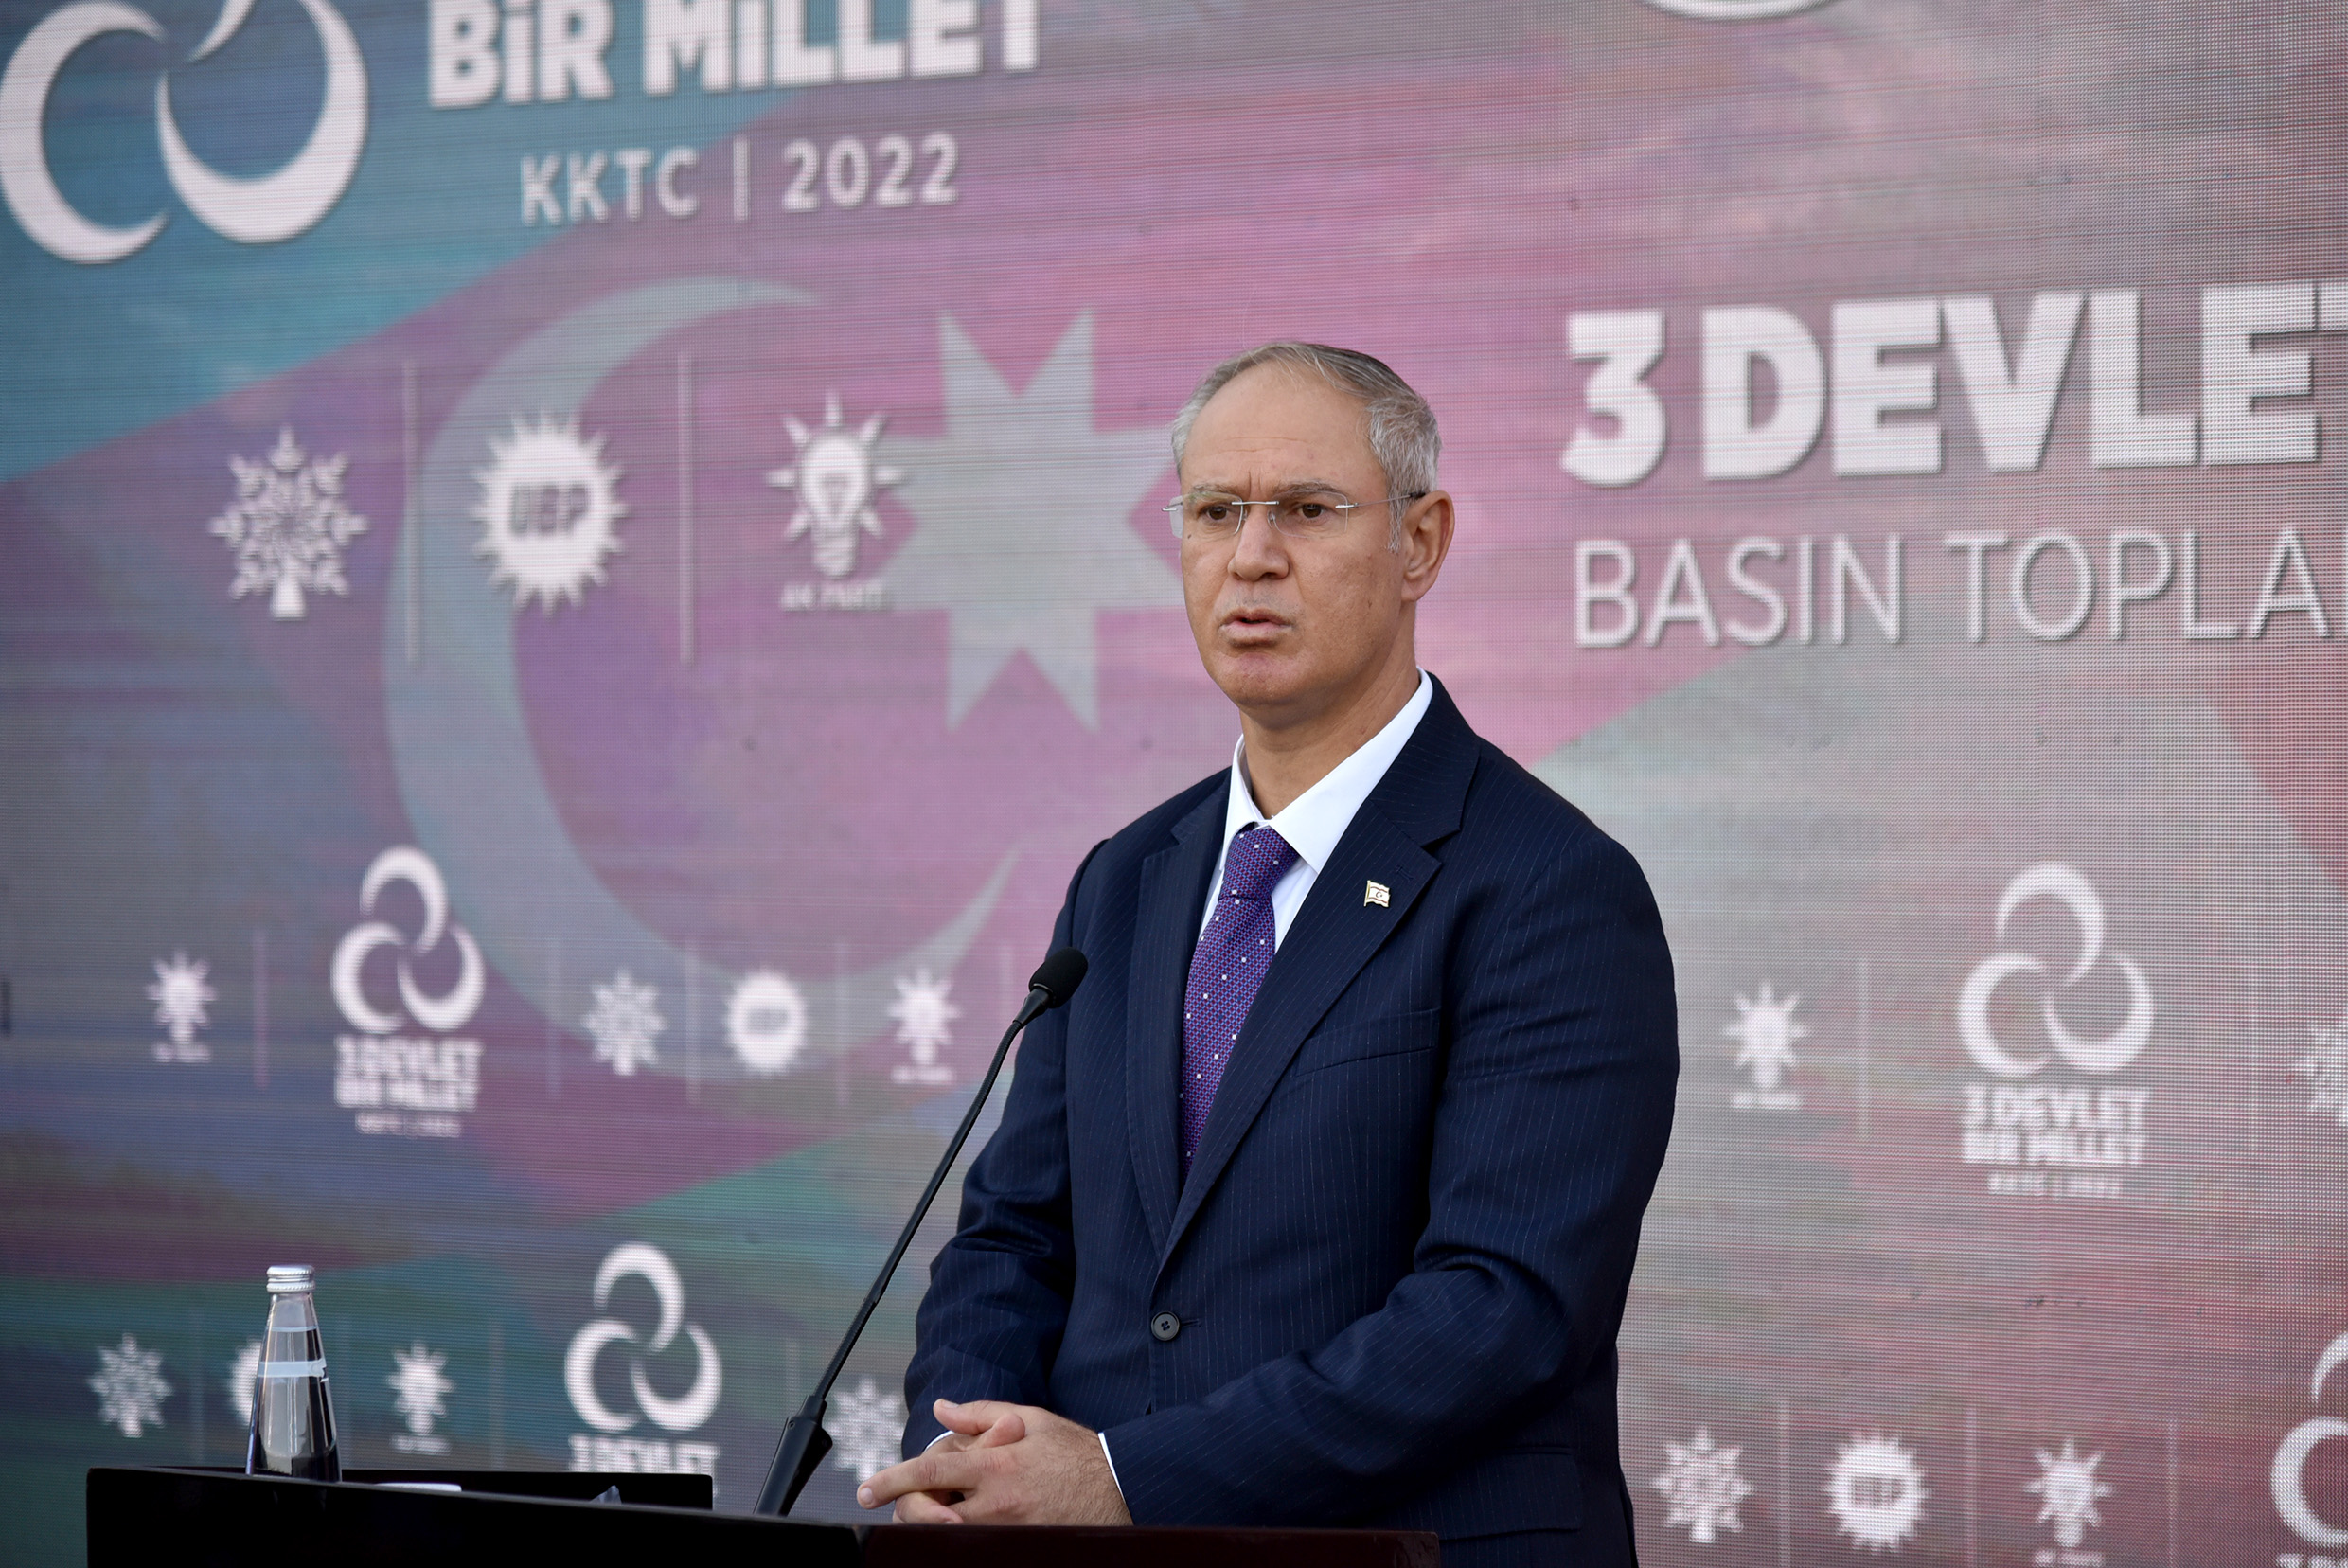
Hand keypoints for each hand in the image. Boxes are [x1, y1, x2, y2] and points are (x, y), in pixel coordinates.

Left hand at [859, 1399, 1131, 1525]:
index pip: (929, 1472)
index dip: (891, 1482)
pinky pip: (975, 1545)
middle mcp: (996, 1502)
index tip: (864, 1491)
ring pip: (947, 1535)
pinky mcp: (1019, 1545)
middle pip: (929, 1514)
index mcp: (995, 1464)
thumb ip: (981, 1413)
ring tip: (939, 1508)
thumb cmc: (1073, 1450)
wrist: (1119, 1487)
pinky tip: (962, 1523)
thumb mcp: (1030, 1418)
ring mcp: (1007, 1530)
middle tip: (909, 1502)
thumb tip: (940, 1410)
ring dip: (933, 1525)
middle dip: (908, 1510)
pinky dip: (960, 1536)